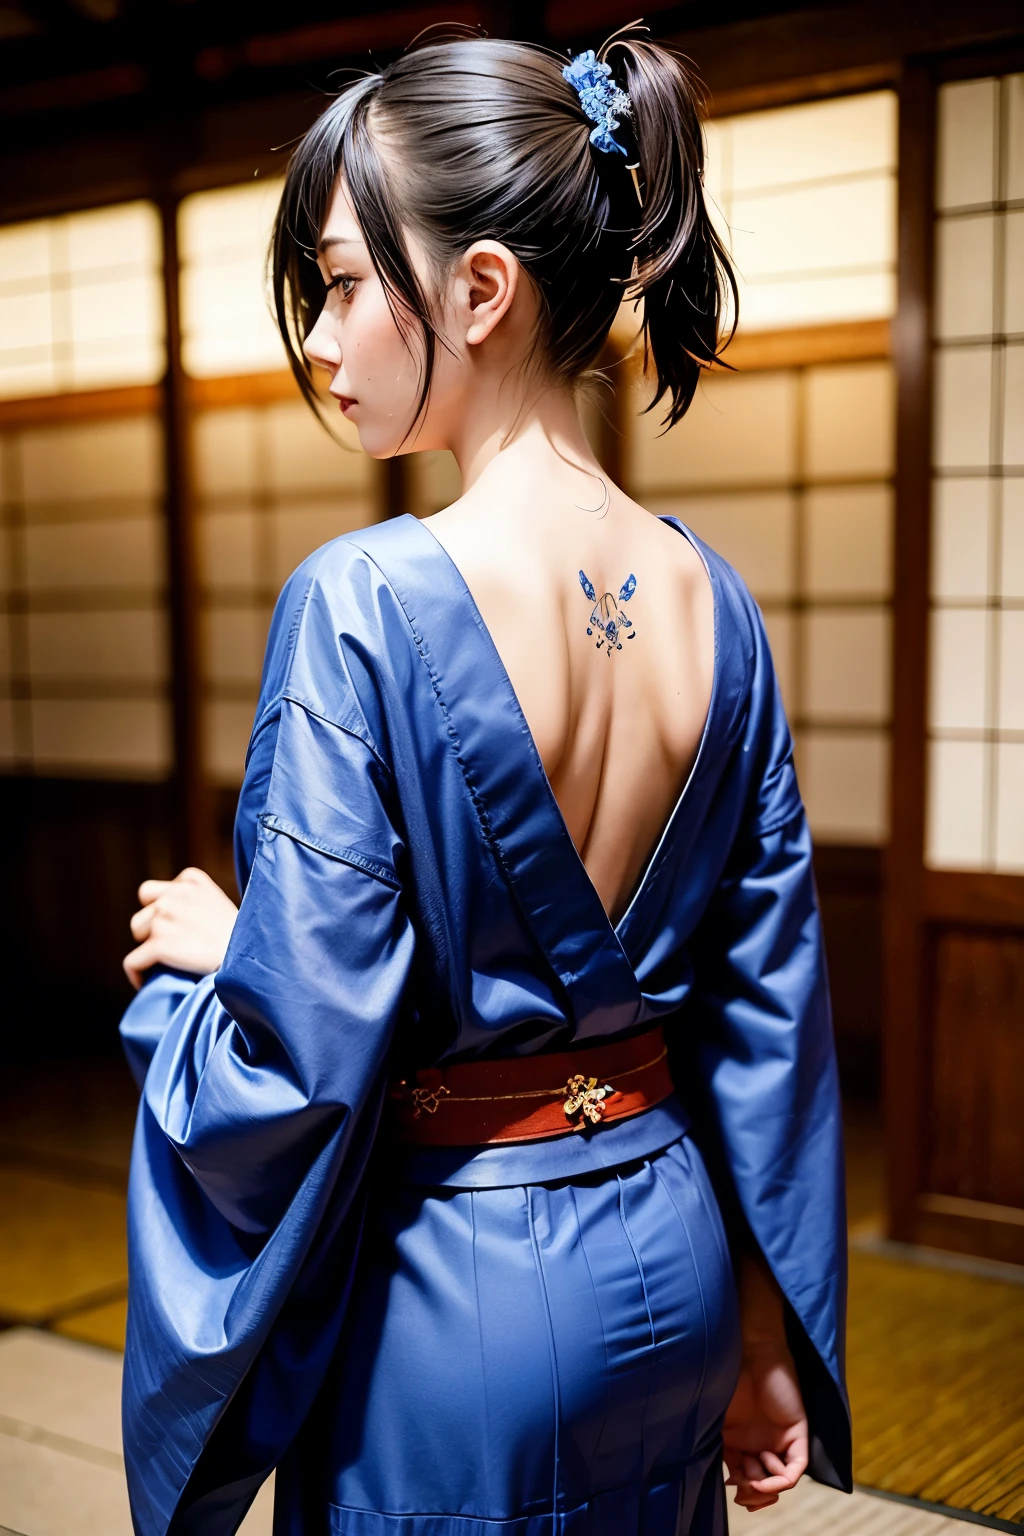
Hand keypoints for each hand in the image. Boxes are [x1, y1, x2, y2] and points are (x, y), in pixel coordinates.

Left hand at [123, 867, 238, 988]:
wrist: (252, 959)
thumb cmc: (241, 938)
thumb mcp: (218, 903)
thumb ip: (191, 900)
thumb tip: (166, 913)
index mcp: (191, 880)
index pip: (153, 892)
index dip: (161, 911)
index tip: (177, 929)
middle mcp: (174, 894)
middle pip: (144, 911)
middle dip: (153, 928)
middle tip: (175, 947)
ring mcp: (164, 918)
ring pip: (137, 931)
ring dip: (148, 946)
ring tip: (169, 961)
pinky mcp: (159, 945)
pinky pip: (132, 961)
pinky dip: (136, 974)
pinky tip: (145, 982)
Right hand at [723, 1339, 808, 1511]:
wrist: (750, 1353)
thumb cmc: (727, 1380)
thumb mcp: (718, 1421)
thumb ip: (720, 1449)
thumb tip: (726, 1483)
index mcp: (742, 1444)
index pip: (748, 1480)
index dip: (743, 1492)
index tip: (731, 1487)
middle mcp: (762, 1444)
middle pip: (765, 1484)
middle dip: (754, 1494)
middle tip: (743, 1489)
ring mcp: (780, 1440)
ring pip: (780, 1480)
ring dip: (765, 1487)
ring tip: (752, 1478)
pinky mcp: (797, 1434)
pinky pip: (796, 1466)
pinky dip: (782, 1478)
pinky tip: (766, 1473)